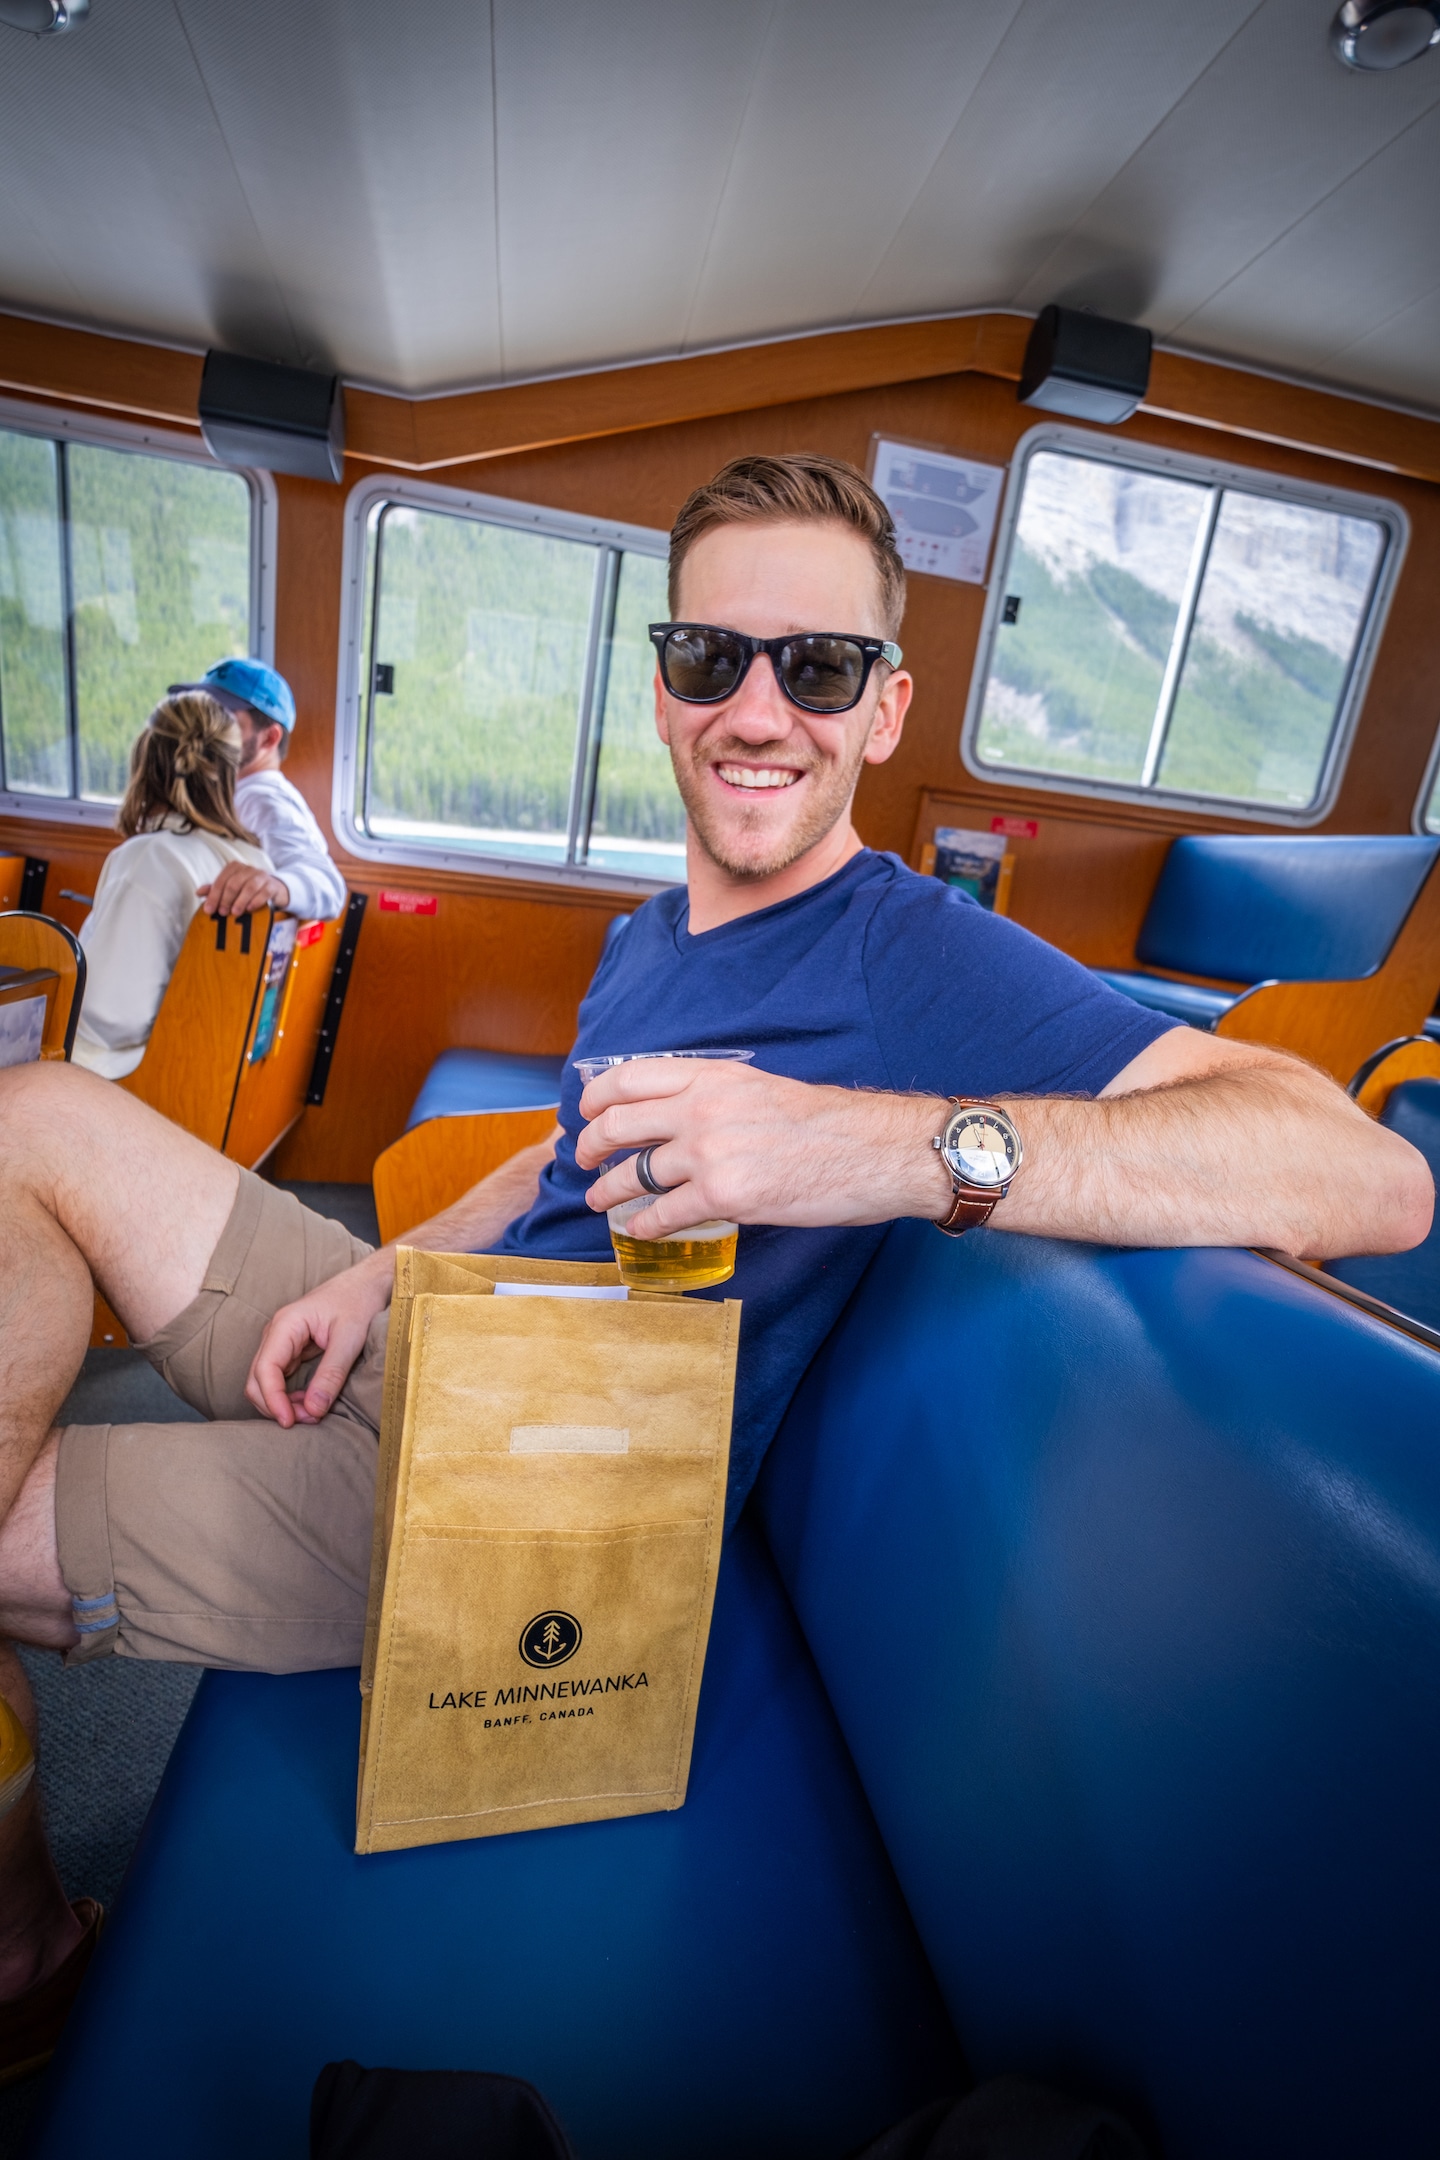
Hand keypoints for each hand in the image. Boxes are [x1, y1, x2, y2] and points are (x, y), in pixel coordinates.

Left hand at [198, 862, 290, 916]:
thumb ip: (216, 890)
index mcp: (234, 867)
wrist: (274, 889)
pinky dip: (256, 900)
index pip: (221, 880)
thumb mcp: (231, 888)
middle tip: (222, 912)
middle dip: (226, 899)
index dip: (214, 895)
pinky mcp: (272, 885)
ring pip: (249, 887)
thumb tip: (198, 892)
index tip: (209, 910)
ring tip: (235, 913)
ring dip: (241, 900)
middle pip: (234, 883)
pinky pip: (264, 892)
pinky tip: (250, 909)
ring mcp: (261, 876)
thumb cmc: (247, 890)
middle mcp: (248, 869)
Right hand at [245, 1252, 391, 1426]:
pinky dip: (289, 1396)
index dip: (272, 1400)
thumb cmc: (359, 1302)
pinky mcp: (291, 1351)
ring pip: (265, 1382)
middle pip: (257, 1379)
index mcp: (286, 1325)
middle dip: (276, 1405)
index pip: (265, 1369)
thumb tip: (313, 1410)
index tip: (289, 1422)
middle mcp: (276, 1334)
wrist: (366, 1284)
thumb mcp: (350, 1338)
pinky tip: (310, 1403)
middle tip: (308, 1420)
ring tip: (312, 1414)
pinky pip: (279, 1379)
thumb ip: (331, 1374)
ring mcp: (281, 1343)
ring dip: (282, 1403)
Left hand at [576, 1057, 950, 1237]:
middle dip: (590, 1146)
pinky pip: (664, 1213)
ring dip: (607, 1192)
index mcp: (710, 1077)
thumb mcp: (757, 1087)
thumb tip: (668, 1113)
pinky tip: (640, 1228)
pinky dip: (644, 1224)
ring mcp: (710, 1154)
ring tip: (600, 1201)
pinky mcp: (726, 1196)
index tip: (585, 1113)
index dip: (595, 1097)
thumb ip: (709, 1095)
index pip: (627, 1077)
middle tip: (583, 1159)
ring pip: (633, 1175)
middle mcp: (701, 1109)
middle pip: (618, 1125)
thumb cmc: (823, 1123)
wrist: (871, 1150)